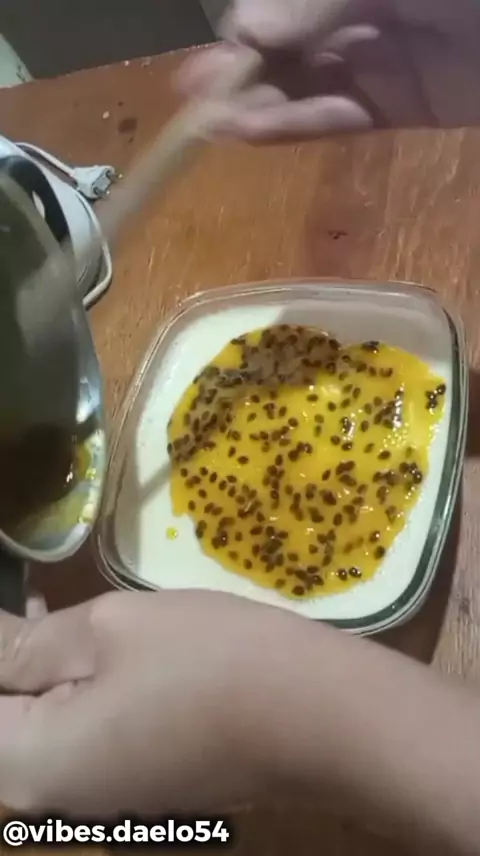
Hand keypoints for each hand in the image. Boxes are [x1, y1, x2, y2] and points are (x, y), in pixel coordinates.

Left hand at [0, 590, 285, 816]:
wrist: (317, 716)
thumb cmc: (209, 658)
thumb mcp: (109, 628)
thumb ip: (25, 640)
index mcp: (28, 767)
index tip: (17, 608)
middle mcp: (50, 799)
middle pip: (0, 719)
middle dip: (8, 657)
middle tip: (23, 598)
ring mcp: (96, 798)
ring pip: (32, 727)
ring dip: (28, 668)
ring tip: (35, 606)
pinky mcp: (133, 782)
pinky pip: (72, 735)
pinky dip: (63, 687)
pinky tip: (76, 641)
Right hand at [178, 0, 479, 139]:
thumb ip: (313, 3)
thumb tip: (246, 32)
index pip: (278, 5)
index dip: (243, 32)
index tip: (206, 66)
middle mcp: (358, 8)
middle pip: (285, 44)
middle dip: (239, 72)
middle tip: (193, 104)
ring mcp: (379, 57)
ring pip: (304, 84)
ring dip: (258, 106)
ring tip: (212, 128)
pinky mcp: (400, 106)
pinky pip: (338, 116)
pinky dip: (295, 125)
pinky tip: (252, 134)